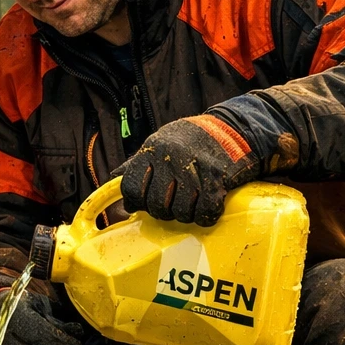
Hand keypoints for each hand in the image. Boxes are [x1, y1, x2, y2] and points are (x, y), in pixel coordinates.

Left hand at [120, 115, 256, 225]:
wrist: (233, 128)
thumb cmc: (192, 140)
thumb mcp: (159, 143)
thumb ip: (136, 163)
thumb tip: (111, 181)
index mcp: (152, 150)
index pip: (131, 186)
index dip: (137, 201)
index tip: (145, 202)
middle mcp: (170, 158)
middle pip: (156, 204)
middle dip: (163, 211)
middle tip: (172, 206)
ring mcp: (194, 169)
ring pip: (180, 212)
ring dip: (186, 215)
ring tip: (190, 205)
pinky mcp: (218, 179)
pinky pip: (205, 212)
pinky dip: (206, 216)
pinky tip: (207, 208)